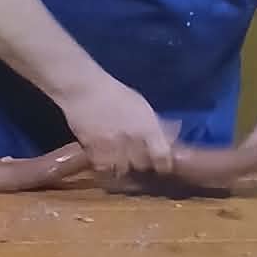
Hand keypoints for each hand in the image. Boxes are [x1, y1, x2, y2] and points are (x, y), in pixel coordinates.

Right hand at [60, 73, 176, 180]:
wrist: (84, 88)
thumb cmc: (115, 94)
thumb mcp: (141, 106)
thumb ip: (156, 124)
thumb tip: (172, 138)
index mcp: (148, 126)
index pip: (163, 156)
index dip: (163, 163)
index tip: (160, 164)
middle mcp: (132, 137)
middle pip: (141, 165)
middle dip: (140, 162)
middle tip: (136, 158)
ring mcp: (112, 144)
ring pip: (121, 168)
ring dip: (121, 165)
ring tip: (119, 159)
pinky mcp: (93, 148)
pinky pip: (103, 166)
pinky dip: (104, 164)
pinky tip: (104, 157)